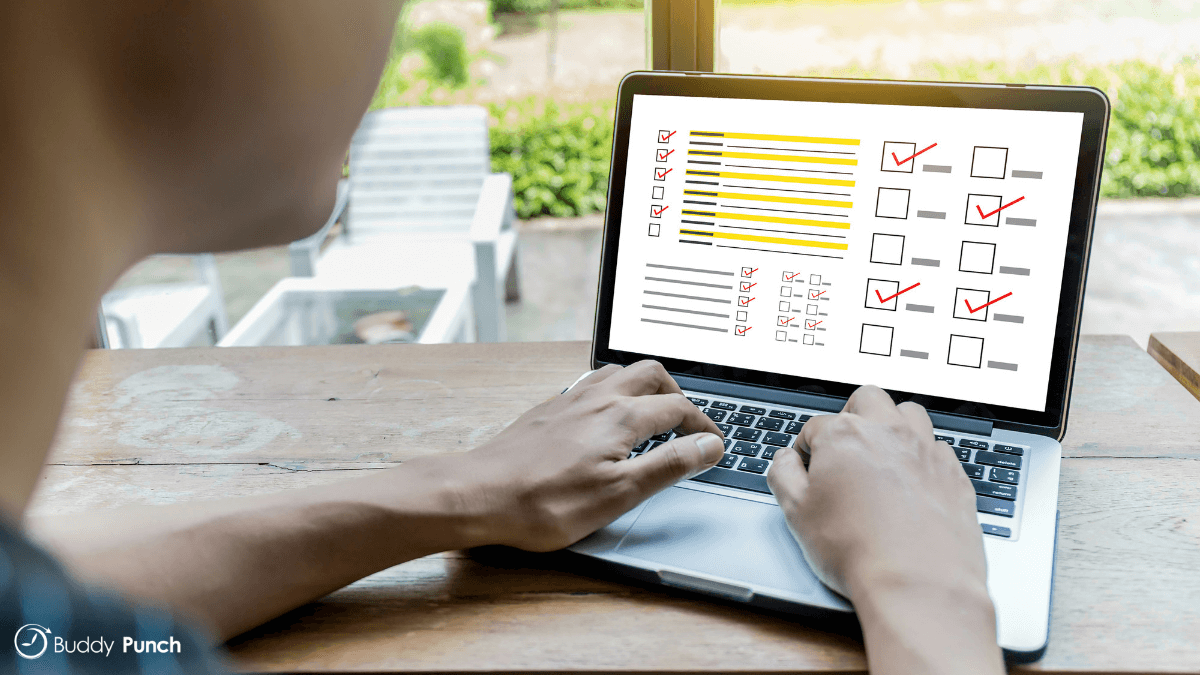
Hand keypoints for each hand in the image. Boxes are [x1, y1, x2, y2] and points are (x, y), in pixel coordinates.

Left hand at [458, 361, 724, 551]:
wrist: (479, 494)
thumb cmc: (544, 502)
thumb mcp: (619, 494)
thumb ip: (668, 465)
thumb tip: (708, 446)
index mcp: (621, 417)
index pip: (679, 408)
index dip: (704, 426)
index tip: (714, 446)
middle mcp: (597, 399)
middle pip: (651, 373)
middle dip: (678, 393)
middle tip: (687, 422)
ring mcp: (570, 400)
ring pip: (619, 373)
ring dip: (644, 387)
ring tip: (652, 415)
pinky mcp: (549, 409)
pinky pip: (590, 385)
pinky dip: (613, 393)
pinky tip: (605, 419)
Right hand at [767, 385, 1002, 674]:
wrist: (916, 583)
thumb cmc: (856, 550)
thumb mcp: (797, 514)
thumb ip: (783, 476)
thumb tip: (783, 460)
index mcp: (844, 435)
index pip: (815, 426)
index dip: (806, 448)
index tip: (807, 469)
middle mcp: (888, 432)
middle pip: (867, 399)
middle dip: (852, 415)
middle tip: (845, 446)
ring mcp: (926, 450)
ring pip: (909, 413)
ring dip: (892, 425)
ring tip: (882, 455)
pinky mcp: (954, 473)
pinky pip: (937, 448)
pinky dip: (922, 456)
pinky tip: (912, 482)